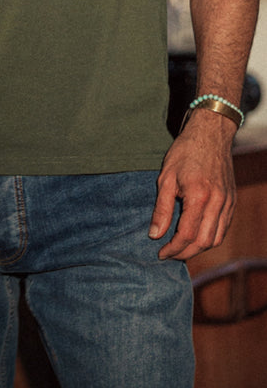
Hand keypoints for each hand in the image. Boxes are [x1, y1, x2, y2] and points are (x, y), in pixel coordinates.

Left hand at [148, 112, 235, 259]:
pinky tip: (196, 236)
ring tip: (181, 248)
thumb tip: (154, 235)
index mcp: (199, 196)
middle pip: (203, 242)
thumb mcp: (165, 178)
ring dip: (198, 248)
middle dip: (185, 253)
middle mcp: (217, 203)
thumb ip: (161, 209)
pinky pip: (223, 228)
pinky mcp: (232, 201)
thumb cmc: (185, 152)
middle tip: (169, 254)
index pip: (186, 235)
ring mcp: (228, 203)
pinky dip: (210, 238)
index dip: (172, 248)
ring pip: (216, 238)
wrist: (210, 133)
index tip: (160, 253)